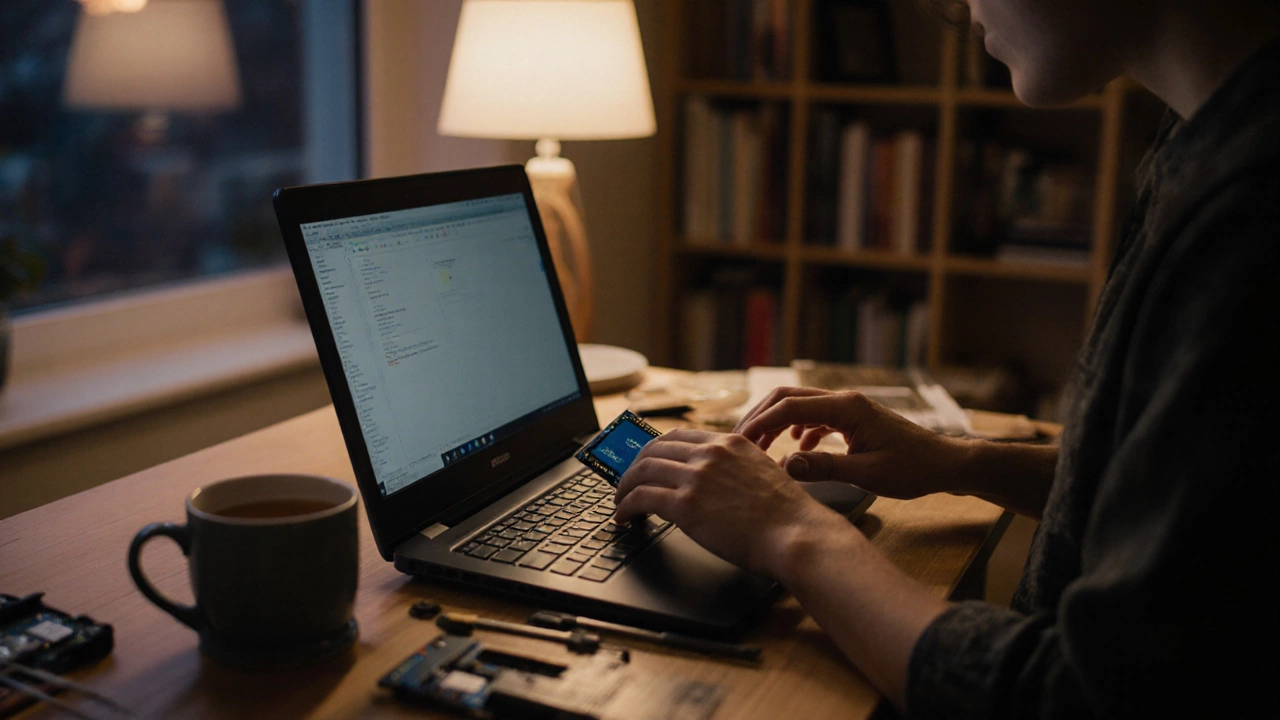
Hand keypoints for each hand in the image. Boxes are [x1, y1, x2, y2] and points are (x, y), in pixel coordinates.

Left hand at [613, 428, 843, 577]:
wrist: (796, 536)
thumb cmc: (788, 517)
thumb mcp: (763, 473)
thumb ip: (735, 470)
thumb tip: (714, 484)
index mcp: (729, 443)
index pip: (679, 437)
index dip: (656, 450)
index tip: (646, 462)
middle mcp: (711, 454)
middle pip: (654, 449)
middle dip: (635, 466)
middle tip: (627, 482)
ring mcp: (696, 477)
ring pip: (642, 471)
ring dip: (624, 487)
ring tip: (620, 502)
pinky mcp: (686, 505)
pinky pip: (641, 498)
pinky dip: (625, 506)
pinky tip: (624, 517)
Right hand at [734, 387, 968, 499]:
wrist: (944, 464)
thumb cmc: (913, 469)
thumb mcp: (867, 474)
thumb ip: (823, 468)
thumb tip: (783, 467)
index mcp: (846, 407)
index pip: (789, 405)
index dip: (760, 422)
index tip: (740, 442)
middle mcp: (844, 400)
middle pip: (789, 397)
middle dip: (761, 417)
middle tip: (741, 442)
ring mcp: (848, 408)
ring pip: (800, 405)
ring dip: (776, 423)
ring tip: (760, 448)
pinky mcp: (852, 419)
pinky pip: (815, 416)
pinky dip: (797, 430)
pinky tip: (796, 451)